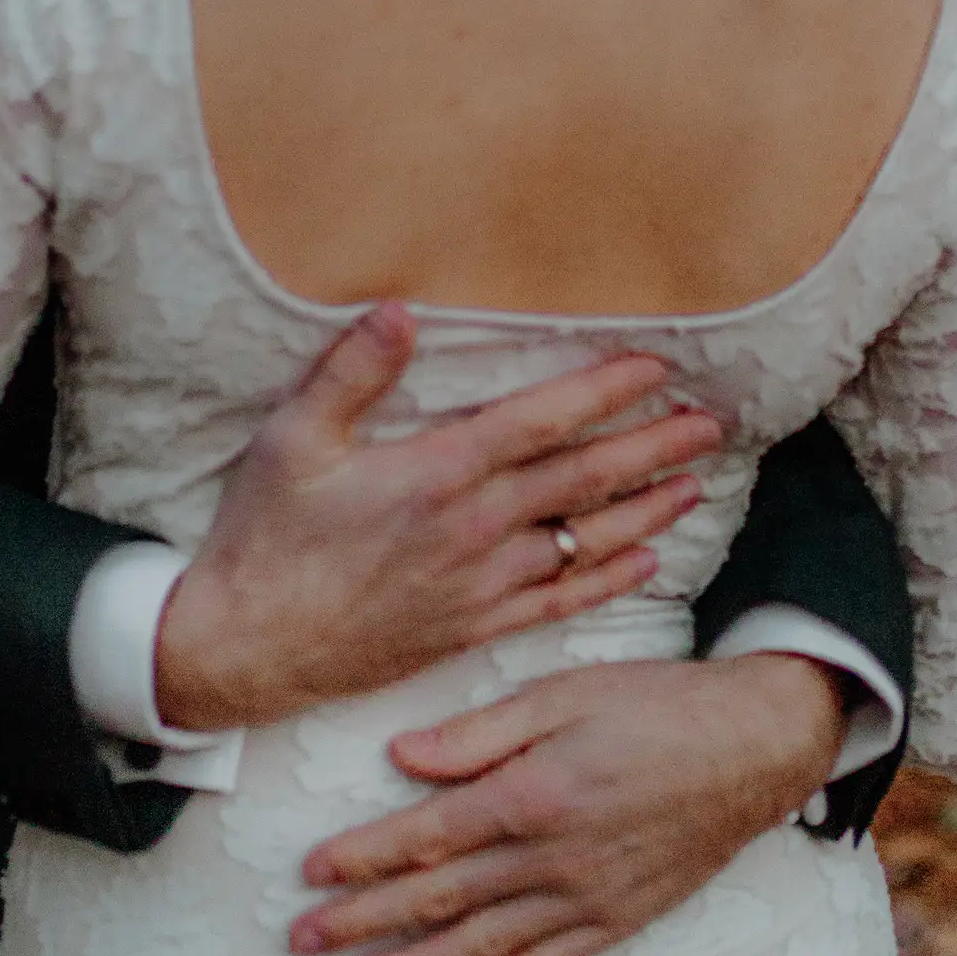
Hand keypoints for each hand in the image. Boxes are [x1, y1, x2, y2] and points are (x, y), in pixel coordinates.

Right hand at [155, 305, 721, 731]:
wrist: (247, 648)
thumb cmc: (265, 539)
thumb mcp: (293, 440)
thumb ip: (352, 372)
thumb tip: (400, 308)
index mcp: (437, 473)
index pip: (541, 421)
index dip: (603, 391)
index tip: (654, 369)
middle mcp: (473, 528)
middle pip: (583, 478)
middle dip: (651, 445)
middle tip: (709, 422)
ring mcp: (479, 583)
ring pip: (584, 539)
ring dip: (645, 509)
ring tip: (696, 482)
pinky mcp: (473, 628)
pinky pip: (559, 599)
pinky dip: (608, 578)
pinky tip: (646, 563)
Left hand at [288, 651, 846, 955]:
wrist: (754, 746)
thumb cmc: (655, 704)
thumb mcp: (563, 693)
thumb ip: (478, 734)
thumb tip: (400, 758)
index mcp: (532, 795)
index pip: (425, 839)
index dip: (361, 859)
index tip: (308, 874)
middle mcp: (553, 859)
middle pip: (439, 900)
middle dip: (363, 922)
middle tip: (301, 941)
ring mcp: (587, 898)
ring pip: (481, 945)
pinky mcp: (618, 919)